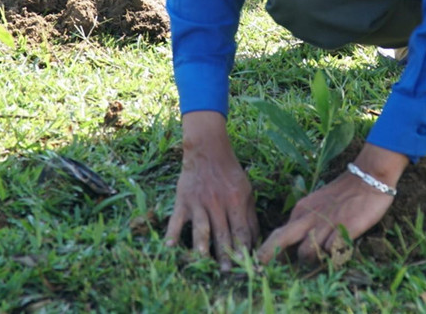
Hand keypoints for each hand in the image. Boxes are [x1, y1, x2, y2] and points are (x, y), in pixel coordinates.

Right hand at [164, 111, 258, 269]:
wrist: (208, 150)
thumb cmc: (230, 173)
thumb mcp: (247, 191)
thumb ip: (250, 217)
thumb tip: (255, 242)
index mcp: (236, 202)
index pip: (241, 231)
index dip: (244, 250)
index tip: (247, 267)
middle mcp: (218, 204)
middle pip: (222, 234)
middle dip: (225, 255)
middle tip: (227, 273)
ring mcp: (199, 203)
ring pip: (201, 228)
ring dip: (202, 246)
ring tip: (203, 263)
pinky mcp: (183, 200)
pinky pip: (176, 220)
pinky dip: (172, 233)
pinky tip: (170, 248)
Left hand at [256, 143, 404, 265]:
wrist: (367, 178)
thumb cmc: (343, 194)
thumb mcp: (317, 204)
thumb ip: (306, 221)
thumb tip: (295, 245)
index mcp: (301, 210)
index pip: (279, 233)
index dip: (269, 249)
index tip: (260, 262)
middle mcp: (308, 217)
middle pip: (281, 239)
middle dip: (268, 254)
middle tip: (260, 267)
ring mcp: (325, 224)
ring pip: (306, 253)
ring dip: (312, 260)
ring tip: (322, 257)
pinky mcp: (343, 230)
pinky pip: (331, 252)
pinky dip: (333, 256)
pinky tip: (340, 251)